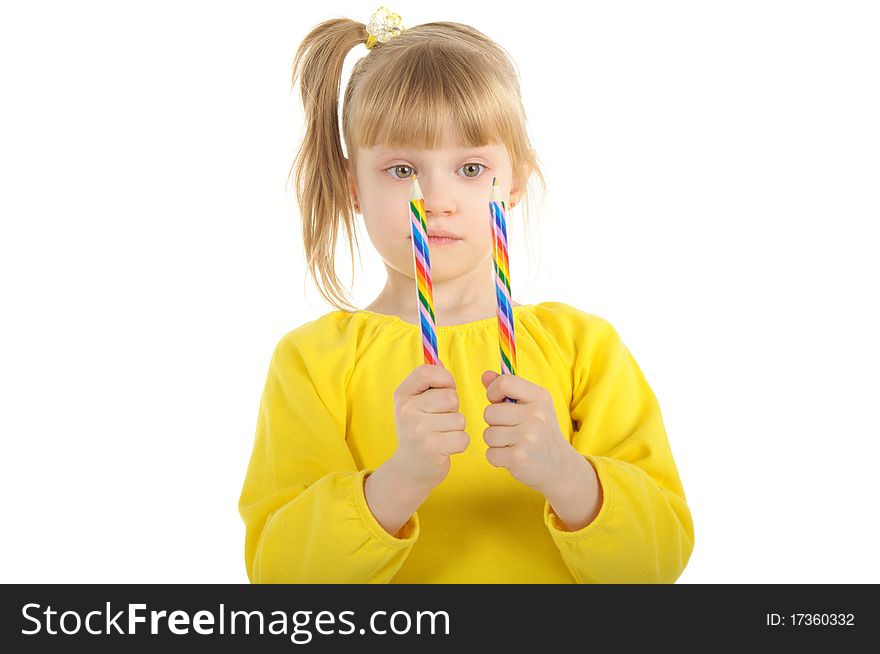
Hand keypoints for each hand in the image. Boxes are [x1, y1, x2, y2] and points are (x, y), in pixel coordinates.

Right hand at [391, 363, 468, 490]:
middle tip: (441, 420)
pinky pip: (462, 438)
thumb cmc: (420, 429)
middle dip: (453, 409)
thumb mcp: (416, 403)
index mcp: (402, 394)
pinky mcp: (430, 448)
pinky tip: (446, 447)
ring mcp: (417, 430)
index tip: (444, 391)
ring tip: (442, 434)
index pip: (427, 371)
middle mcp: (406, 410)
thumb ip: (429, 382)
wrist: (410, 468)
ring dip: (457, 428)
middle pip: (450, 397)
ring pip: (459, 419)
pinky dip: (459, 443)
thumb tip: (440, 362)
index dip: (444, 379)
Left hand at [480, 370, 579, 497]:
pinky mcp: (519, 458)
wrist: (560, 466)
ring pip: (488, 434)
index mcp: (539, 397)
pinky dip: (497, 458)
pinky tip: (513, 457)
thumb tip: (485, 375)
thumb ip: (507, 389)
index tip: (498, 402)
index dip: (493, 392)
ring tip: (513, 444)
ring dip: (496, 442)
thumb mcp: (531, 405)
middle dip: (494, 423)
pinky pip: (490, 453)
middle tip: (511, 430)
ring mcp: (528, 437)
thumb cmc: (540, 432)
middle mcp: (536, 415)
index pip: (504, 383)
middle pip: (489, 412)